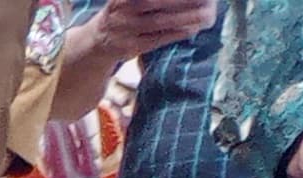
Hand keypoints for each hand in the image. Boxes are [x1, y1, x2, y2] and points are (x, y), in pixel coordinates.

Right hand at [50, 0, 210, 125]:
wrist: (94, 43)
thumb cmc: (121, 13)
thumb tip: (193, 0)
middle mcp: (122, 10)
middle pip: (157, 2)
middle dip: (184, 0)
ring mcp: (124, 30)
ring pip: (160, 22)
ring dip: (186, 17)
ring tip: (207, 13)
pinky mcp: (129, 47)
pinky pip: (157, 40)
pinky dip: (176, 34)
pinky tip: (193, 28)